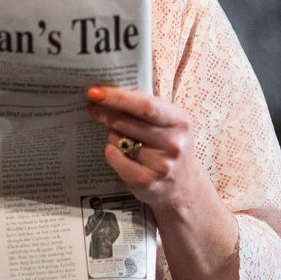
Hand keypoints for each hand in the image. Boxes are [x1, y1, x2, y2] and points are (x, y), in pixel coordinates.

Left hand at [85, 86, 205, 211]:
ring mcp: (161, 165)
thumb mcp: (170, 123)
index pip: (145, 105)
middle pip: (126, 122)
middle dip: (106, 113)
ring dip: (112, 135)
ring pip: (118, 139)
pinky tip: (121, 153)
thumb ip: (146, 108)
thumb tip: (107, 94)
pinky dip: (111, 151)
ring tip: (123, 139)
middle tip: (94, 108)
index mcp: (180, 122)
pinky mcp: (146, 181)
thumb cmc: (170, 147)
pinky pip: (114, 157)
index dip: (118, 97)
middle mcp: (173, 143)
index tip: (96, 92)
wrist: (185, 187)